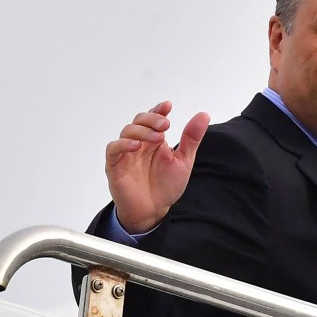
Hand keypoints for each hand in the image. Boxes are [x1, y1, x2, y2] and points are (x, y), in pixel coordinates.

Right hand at [105, 101, 209, 233]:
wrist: (154, 210)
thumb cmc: (166, 186)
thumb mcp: (184, 161)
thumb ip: (191, 139)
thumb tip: (203, 115)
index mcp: (155, 141)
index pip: (154, 119)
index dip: (159, 110)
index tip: (168, 106)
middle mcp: (140, 144)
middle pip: (139, 121)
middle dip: (152, 119)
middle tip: (166, 125)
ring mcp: (126, 154)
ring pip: (127, 131)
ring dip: (142, 130)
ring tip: (157, 137)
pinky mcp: (115, 166)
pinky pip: (113, 149)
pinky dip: (123, 144)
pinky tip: (136, 145)